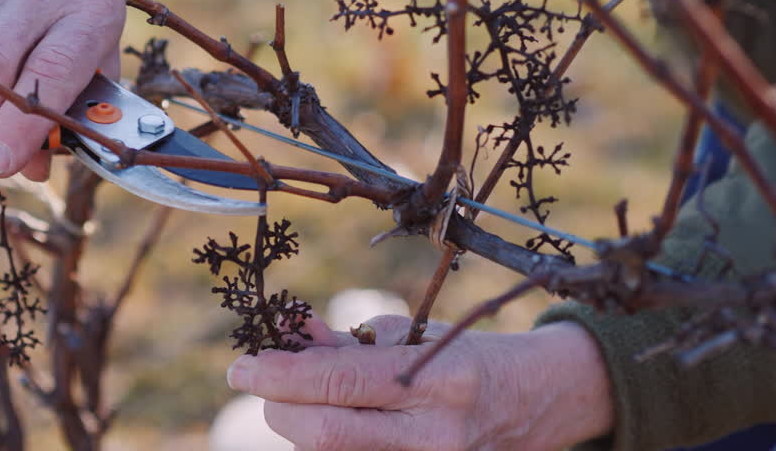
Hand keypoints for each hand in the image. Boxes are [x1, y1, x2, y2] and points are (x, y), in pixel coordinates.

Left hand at [225, 315, 613, 450]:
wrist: (532, 403)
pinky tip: (329, 421)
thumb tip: (288, 336)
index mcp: (437, 378)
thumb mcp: (412, 335)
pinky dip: (329, 443)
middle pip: (324, 432)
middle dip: (278, 406)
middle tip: (263, 382)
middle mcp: (434, 432)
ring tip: (304, 399)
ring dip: (299, 427)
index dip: (279, 375)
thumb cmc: (464, 357)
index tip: (243, 366)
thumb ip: (347, 342)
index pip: (337, 383)